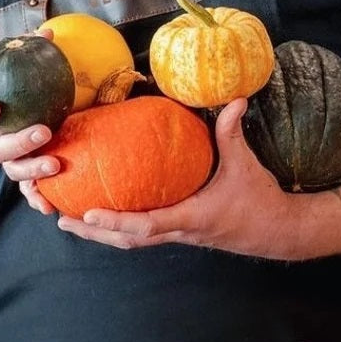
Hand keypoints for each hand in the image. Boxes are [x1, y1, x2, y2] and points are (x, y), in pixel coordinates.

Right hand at [0, 83, 59, 215]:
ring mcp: (6, 158)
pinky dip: (37, 195)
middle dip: (20, 143)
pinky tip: (49, 205)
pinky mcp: (23, 168)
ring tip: (54, 165)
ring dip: (33, 170)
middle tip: (43, 132)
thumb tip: (12, 21)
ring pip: (14, 169)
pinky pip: (28, 186)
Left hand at [55, 98, 300, 256]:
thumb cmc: (259, 201)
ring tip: (72, 221)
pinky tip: (105, 216)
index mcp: (190, 218)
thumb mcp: (245, 165)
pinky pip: (144, 235)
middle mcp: (179, 232)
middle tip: (63, 219)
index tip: (89, 215)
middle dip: (94, 233)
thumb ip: (232, 132)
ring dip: (102, 235)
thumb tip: (233, 99)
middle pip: (128, 240)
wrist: (277, 231)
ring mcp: (178, 236)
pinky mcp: (180, 233)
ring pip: (133, 242)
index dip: (117, 222)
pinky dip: (120, 229)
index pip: (147, 225)